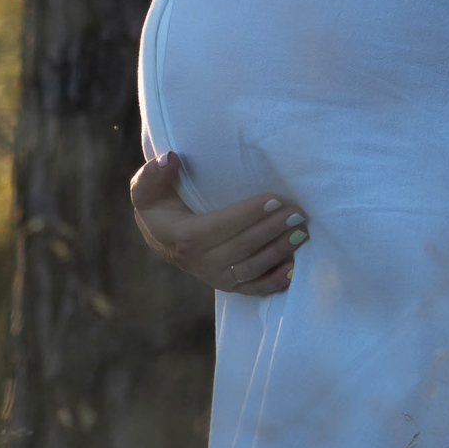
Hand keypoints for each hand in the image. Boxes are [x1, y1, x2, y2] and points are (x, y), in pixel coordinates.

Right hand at [130, 152, 308, 296]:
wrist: (159, 235)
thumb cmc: (158, 205)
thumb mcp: (147, 188)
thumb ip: (153, 174)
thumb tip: (171, 158)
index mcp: (183, 237)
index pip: (221, 226)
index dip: (248, 214)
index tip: (274, 198)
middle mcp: (200, 262)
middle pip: (242, 247)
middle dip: (272, 229)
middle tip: (298, 213)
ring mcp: (215, 277)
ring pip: (252, 268)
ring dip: (279, 251)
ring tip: (301, 232)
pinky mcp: (227, 285)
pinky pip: (253, 288)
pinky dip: (275, 281)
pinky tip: (294, 267)